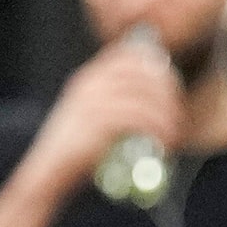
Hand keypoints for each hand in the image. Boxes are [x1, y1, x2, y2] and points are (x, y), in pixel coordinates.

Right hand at [19, 34, 182, 199]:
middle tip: (178, 116)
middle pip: (143, 74)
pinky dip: (157, 130)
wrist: (48, 171)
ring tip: (173, 135)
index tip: (171, 89)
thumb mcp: (91, 116)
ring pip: (144, 98)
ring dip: (166, 116)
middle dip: (167, 94)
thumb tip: (155, 99)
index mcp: (89, 77)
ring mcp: (92, 100)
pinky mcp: (97, 121)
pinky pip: (138, 118)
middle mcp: (90, 83)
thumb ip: (114, 102)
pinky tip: (163, 143)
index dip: (156, 67)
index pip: (129, 55)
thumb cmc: (76, 150)